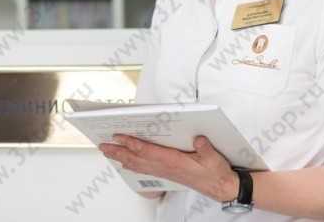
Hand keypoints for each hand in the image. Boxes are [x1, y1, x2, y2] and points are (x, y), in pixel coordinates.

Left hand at [98, 134, 238, 202]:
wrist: (220, 186)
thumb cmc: (216, 172)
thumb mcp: (213, 157)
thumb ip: (205, 148)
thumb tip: (198, 139)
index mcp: (174, 162)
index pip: (148, 151)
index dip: (132, 144)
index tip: (119, 137)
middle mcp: (166, 167)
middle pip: (137, 159)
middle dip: (118, 152)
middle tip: (103, 146)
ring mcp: (165, 171)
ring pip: (138, 164)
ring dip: (121, 158)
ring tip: (108, 152)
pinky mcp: (167, 173)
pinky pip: (144, 169)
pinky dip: (132, 164)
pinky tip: (126, 162)